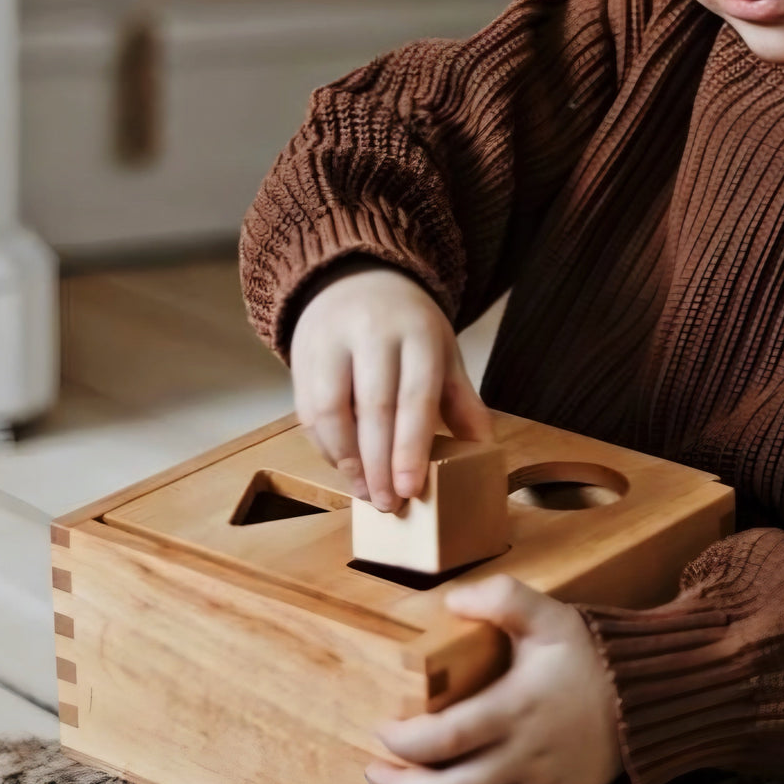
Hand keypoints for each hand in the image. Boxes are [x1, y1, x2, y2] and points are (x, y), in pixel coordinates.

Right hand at [290, 265, 491, 512]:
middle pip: (373, 408)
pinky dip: (325, 447)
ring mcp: (331, 343)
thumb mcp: (442, 355)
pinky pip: (308, 411)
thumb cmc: (407, 328)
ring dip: (347, 461)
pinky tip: (344, 469)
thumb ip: (461, 402)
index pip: (414, 397)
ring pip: (332, 411)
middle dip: (380, 464)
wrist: (354, 279)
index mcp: (417, 334)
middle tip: (388, 504)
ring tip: (366, 492)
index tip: (409, 489)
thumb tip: (483, 452)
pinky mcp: (300, 357)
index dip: (410, 447)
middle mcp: (371, 334)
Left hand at [366, 575, 623, 783]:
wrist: (648, 696)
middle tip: (372, 775)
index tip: (381, 732)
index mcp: (516, 709)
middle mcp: (525, 758)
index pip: (449, 736)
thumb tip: (452, 599)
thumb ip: (503, 598)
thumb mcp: (548, 614)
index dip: (407, 741)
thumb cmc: (588, 654)